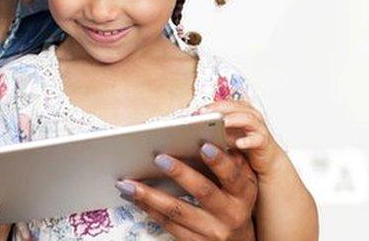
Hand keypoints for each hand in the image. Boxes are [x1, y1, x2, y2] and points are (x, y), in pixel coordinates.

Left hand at [116, 144, 257, 239]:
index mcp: (242, 194)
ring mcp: (211, 231)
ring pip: (176, 211)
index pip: (232, 176)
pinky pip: (168, 224)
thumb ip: (232, 164)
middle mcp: (229, 214)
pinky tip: (132, 197)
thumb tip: (212, 136)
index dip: (219, 161)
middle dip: (180, 173)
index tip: (203, 145)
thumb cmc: (235, 204)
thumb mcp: (242, 185)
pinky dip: (147, 209)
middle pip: (203, 191)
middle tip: (158, 157)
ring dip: (149, 195)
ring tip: (126, 181)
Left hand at [201, 101, 281, 175]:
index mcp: (239, 111)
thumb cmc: (244, 145)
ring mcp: (258, 127)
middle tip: (204, 114)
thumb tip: (193, 130)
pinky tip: (239, 144)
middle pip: (233, 107)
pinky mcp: (264, 141)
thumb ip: (214, 131)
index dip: (210, 105)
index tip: (197, 111)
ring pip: (247, 118)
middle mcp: (250, 115)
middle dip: (218, 109)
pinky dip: (248, 140)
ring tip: (221, 124)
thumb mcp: (225, 137)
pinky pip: (257, 138)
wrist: (265, 161)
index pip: (223, 103)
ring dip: (233, 120)